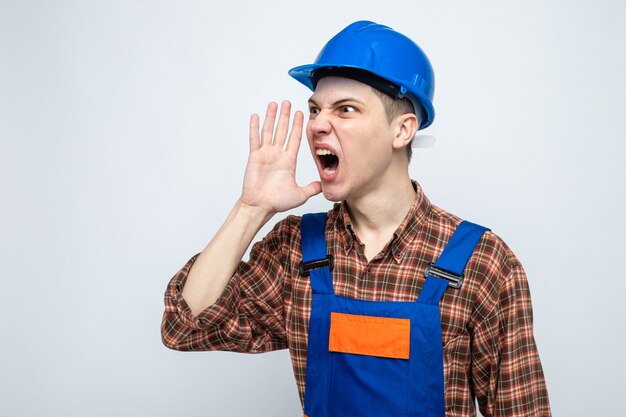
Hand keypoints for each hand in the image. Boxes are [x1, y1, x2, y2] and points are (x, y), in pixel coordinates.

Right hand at [240, 100, 321, 214]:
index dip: (298, 126)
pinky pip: (254, 139)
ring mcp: (265, 154)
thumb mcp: (300, 194)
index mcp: (288, 161)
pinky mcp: (254, 157)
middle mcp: (277, 155)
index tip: (301, 113)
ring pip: (269, 131)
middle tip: (288, 102)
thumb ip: (311, 188)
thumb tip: (323, 185)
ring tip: (274, 104)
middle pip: (282, 131)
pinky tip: (256, 116)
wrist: (260, 206)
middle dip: (286, 116)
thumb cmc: (277, 201)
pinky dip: (254, 127)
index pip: (294, 139)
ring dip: (272, 117)